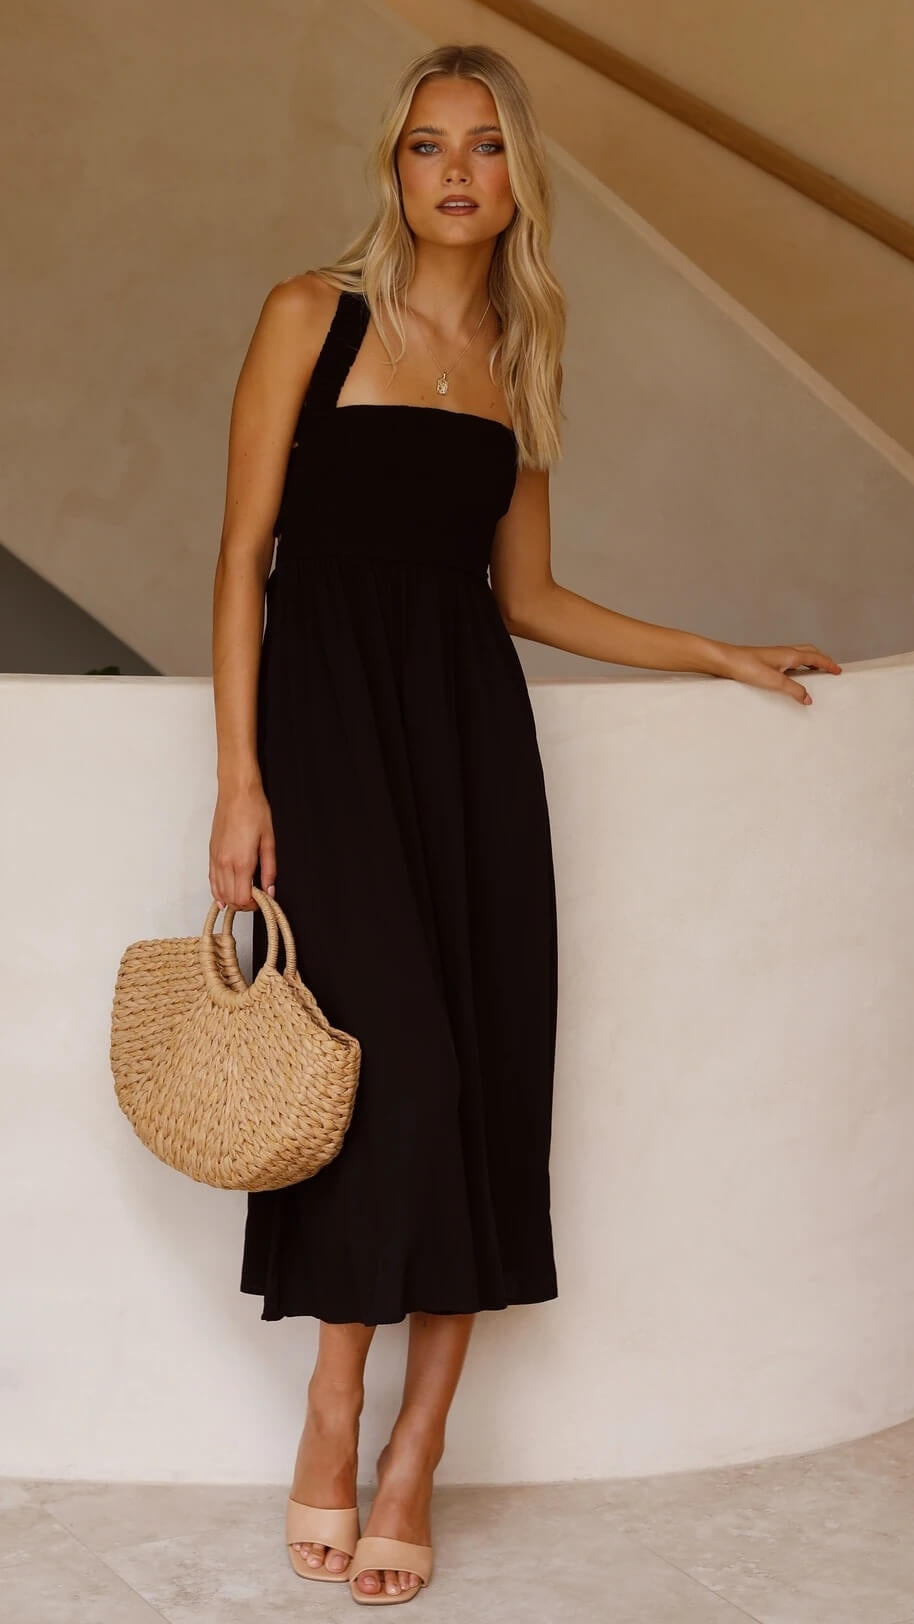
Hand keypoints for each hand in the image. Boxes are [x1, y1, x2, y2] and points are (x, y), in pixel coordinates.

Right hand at [209, 782, 276, 908]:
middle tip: (256, 899)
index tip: (262, 900)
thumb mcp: (269, 841)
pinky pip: (211, 880)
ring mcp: (216, 859)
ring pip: (218, 892)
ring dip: (231, 899)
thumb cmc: (254, 811)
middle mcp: (225, 863)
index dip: (253, 905)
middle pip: (230, 899)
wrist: (237, 793)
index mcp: (242, 862)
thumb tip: (270, 889)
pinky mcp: (211, 853)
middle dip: (243, 904)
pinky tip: (225, 893)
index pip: (242, 898)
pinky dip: (218, 891)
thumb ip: (270, 869)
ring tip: (245, 895)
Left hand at [718, 642, 841, 705]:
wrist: (725, 660)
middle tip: (830, 669)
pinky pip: (789, 660)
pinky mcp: (766, 660)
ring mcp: (775, 655)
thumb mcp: (773, 681)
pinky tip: (792, 675)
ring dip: (811, 661)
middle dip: (822, 659)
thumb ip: (793, 690)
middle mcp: (784, 652)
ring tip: (816, 673)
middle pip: (810, 652)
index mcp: (790, 654)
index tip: (838, 671)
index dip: (829, 664)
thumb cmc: (746, 667)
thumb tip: (809, 699)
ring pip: (799, 654)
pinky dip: (798, 665)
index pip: (816, 658)